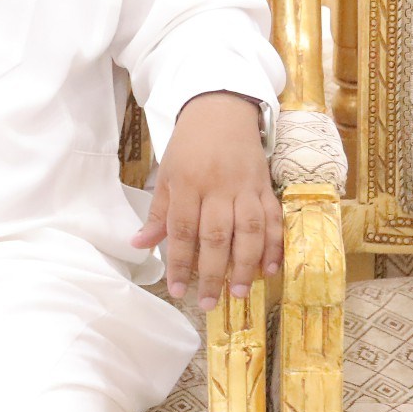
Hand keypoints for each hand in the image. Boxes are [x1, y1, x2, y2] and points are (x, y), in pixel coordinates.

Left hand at [133, 91, 279, 309]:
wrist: (222, 109)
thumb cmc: (190, 144)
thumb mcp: (168, 174)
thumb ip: (159, 213)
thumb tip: (139, 244)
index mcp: (188, 184)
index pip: (182, 230)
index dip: (180, 263)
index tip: (177, 290)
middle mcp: (218, 187)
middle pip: (216, 235)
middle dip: (212, 272)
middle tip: (209, 303)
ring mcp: (245, 187)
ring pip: (248, 230)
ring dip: (245, 264)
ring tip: (239, 292)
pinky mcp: (265, 186)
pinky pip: (273, 218)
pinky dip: (273, 244)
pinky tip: (270, 268)